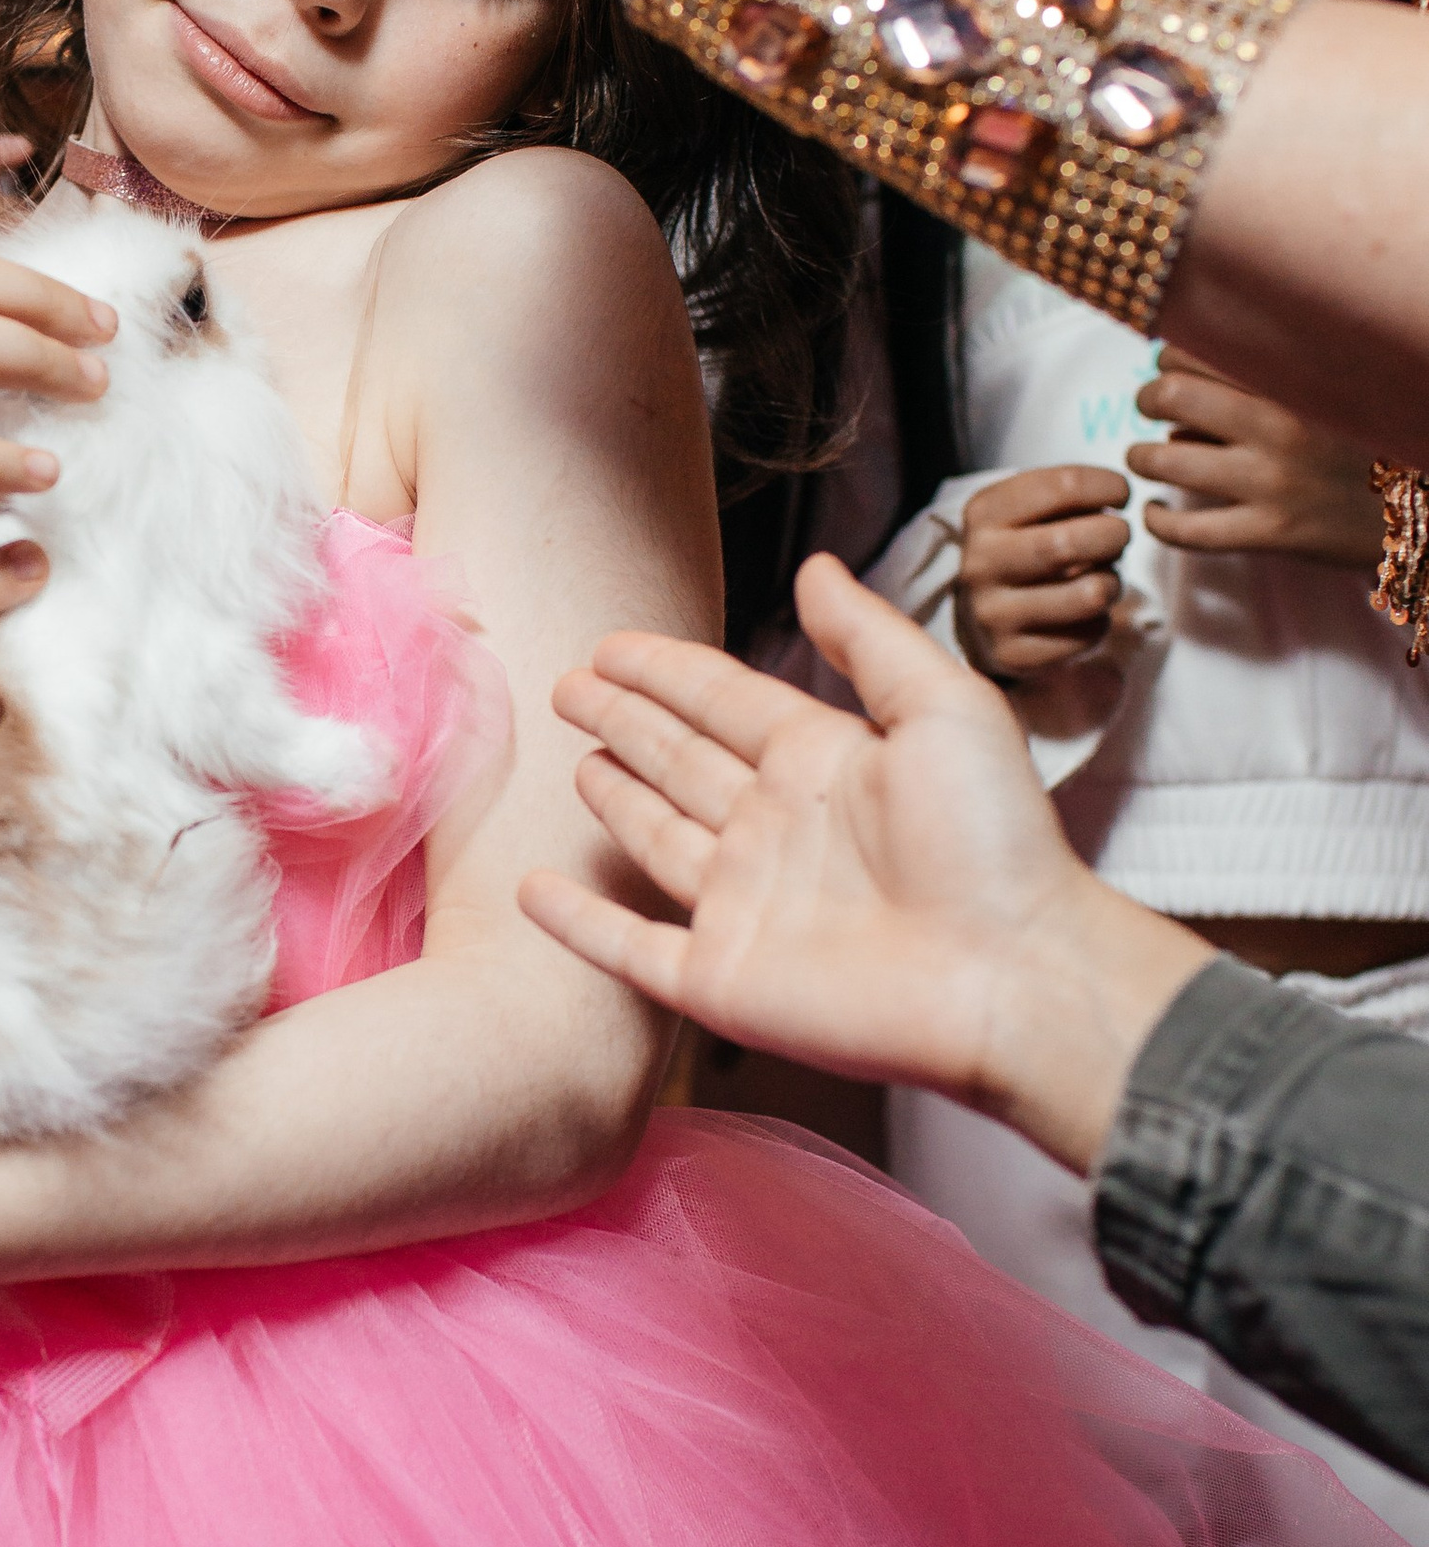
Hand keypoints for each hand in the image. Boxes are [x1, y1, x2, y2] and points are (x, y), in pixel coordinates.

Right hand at [523, 553, 1211, 1174]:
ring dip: (614, 800)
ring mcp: (743, 906)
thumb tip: (815, 567)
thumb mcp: (946, 708)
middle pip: (680, 761)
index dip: (667, 673)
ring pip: (655, 840)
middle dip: (627, 720)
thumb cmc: (994, 842)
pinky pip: (630, 947)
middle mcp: (775, 830)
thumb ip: (870, 639)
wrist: (1011, 977)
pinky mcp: (720, 979)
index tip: (612, 645)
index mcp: (823, 763)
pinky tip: (535, 891)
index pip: (723, 703)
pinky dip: (579, 922)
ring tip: (573, 761)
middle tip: (569, 686)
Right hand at [954, 463, 1131, 678]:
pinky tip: (1085, 612)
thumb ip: (1066, 495)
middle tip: (1120, 536)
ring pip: (1089, 593)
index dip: (1108, 486)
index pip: (1063, 487)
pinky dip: (1100, 621)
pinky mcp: (1013, 654)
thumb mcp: (1027, 508)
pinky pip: (1087, 634)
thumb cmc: (1021, 548)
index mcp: (984, 514)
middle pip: (1072, 542)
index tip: (1120, 494)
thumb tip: (1117, 495)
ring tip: (1105, 577)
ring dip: (1113, 582)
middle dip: (1115, 535)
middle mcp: (981, 563)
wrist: (978, 613)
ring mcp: (993, 613)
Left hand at [1128, 344, 1381, 561]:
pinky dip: (1156, 521)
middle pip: (1170, 395)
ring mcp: (1274, 481)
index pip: (1197, 352)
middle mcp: (1281, 425)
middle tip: (1149, 407)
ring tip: (1145, 459)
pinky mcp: (1272, 533)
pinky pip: (1187, 531)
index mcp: (1293, 381)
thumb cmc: (1362, 444)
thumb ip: (1265, 377)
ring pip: (1166, 460)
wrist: (1416, 507)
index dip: (1169, 359)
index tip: (1170, 370)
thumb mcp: (1327, 391)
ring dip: (1141, 457)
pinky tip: (1154, 511)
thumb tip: (1185, 366)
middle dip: (1146, 399)